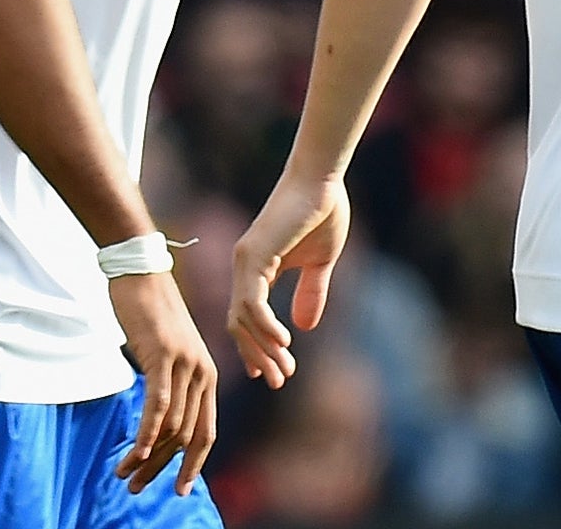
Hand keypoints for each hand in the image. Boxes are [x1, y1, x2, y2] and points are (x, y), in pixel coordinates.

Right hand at [108, 269, 215, 495]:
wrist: (141, 272)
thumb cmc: (150, 312)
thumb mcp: (169, 352)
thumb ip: (172, 383)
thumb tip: (162, 422)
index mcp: (207, 375)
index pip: (205, 431)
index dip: (193, 465)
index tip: (179, 489)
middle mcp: (202, 372)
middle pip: (186, 435)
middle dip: (162, 468)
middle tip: (137, 488)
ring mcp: (184, 363)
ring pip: (170, 426)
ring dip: (146, 456)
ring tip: (124, 473)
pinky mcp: (163, 355)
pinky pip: (157, 404)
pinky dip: (145, 434)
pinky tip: (133, 453)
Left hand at [229, 174, 350, 388]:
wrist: (322, 180)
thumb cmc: (321, 213)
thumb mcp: (319, 264)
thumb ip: (311, 292)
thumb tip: (306, 326)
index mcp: (257, 270)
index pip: (245, 318)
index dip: (255, 347)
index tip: (270, 372)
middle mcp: (244, 267)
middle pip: (238, 325)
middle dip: (258, 356)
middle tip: (278, 381)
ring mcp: (246, 261)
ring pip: (241, 319)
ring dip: (263, 349)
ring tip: (284, 370)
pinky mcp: (254, 256)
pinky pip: (252, 303)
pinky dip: (265, 327)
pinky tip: (284, 342)